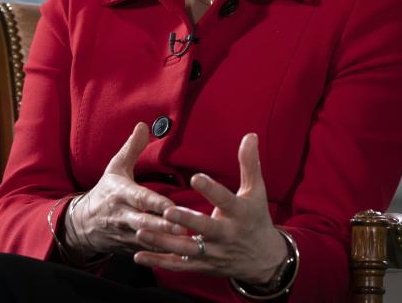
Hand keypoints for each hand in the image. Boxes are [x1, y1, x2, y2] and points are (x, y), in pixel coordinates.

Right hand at [66, 122, 183, 254]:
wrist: (81, 225)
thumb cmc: (105, 192)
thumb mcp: (115, 168)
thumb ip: (132, 148)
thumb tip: (143, 125)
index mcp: (120, 193)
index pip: (139, 198)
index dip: (155, 203)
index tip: (171, 206)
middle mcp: (122, 215)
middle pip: (145, 222)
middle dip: (163, 226)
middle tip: (184, 227)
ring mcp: (126, 234)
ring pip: (148, 240)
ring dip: (166, 242)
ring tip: (187, 242)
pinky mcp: (130, 247)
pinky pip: (147, 252)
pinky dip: (162, 254)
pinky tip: (180, 254)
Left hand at [132, 133, 288, 283]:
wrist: (263, 260)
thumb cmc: (256, 218)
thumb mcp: (256, 191)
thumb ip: (249, 163)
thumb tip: (249, 135)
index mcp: (239, 213)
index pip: (225, 200)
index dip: (211, 189)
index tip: (196, 178)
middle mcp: (226, 235)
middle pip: (205, 228)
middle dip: (186, 221)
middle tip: (167, 211)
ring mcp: (213, 253)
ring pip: (186, 249)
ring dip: (163, 243)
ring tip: (141, 231)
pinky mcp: (202, 265)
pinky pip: (178, 265)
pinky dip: (158, 262)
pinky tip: (138, 255)